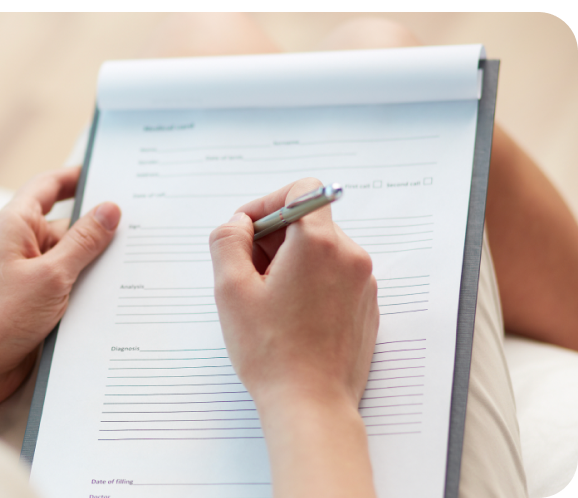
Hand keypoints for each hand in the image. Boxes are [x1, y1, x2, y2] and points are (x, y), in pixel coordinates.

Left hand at [0, 166, 120, 414]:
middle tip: (140, 227)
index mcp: (15, 224)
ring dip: (95, 265)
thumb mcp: (52, 275)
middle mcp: (19, 245)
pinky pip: (66, 285)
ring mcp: (26, 274)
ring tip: (135, 264)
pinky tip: (114, 297)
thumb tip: (110, 210)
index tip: (108, 172)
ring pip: (70, 259)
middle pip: (67, 225)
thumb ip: (84, 242)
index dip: (77, 177)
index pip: (49, 186)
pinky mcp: (32, 302)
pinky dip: (86, 288)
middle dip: (98, 229)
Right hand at [209, 177, 378, 408]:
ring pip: (319, 250)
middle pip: (308, 221)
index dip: (267, 204)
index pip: (301, 190)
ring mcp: (363, 282)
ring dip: (289, 262)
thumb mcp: (231, 289)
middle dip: (272, 238)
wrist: (311, 404)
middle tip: (246, 273)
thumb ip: (227, 241)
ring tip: (266, 301)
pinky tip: (288, 316)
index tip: (246, 232)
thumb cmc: (271, 352)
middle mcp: (349, 256)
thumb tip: (237, 224)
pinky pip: (333, 276)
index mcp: (318, 244)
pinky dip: (308, 283)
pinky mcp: (366, 306)